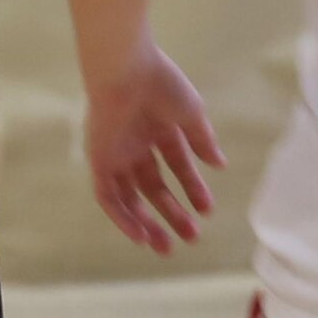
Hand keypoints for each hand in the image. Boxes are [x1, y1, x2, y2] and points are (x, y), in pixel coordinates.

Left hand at [87, 49, 227, 252]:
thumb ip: (203, 141)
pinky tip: (140, 235)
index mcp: (158, 129)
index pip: (177, 166)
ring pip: (129, 198)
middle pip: (153, 187)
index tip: (208, 209)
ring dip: (146, 223)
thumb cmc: (161, 84)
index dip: (193, 188)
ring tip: (165, 247)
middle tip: (192, 237)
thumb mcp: (191, 114)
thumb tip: (220, 165)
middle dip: (172, 213)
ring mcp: (115, 153)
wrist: (126, 70)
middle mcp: (135, 144)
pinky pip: (107, 196)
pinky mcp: (98, 160)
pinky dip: (122, 217)